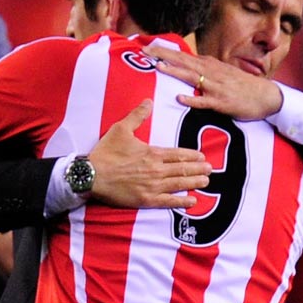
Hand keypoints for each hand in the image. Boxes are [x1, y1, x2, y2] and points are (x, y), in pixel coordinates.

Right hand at [86, 100, 211, 209]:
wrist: (92, 175)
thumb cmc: (106, 152)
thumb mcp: (121, 129)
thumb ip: (137, 116)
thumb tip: (148, 101)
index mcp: (152, 153)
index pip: (178, 154)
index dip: (192, 156)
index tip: (202, 156)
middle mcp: (156, 169)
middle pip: (183, 169)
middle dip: (198, 169)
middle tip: (210, 169)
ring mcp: (153, 186)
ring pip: (179, 183)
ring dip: (195, 182)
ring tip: (206, 181)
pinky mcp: (147, 199)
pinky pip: (169, 201)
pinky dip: (182, 201)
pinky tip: (193, 200)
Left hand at [144, 43, 283, 120]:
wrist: (267, 96)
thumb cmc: (244, 86)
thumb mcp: (224, 73)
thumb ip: (207, 69)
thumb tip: (191, 65)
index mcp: (210, 65)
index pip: (184, 55)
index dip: (165, 51)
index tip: (148, 47)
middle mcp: (212, 72)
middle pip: (184, 61)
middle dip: (164, 55)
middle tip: (145, 50)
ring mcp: (216, 86)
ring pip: (192, 76)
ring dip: (175, 71)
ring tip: (158, 67)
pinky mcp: (222, 102)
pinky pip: (204, 100)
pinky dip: (192, 99)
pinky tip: (180, 98)